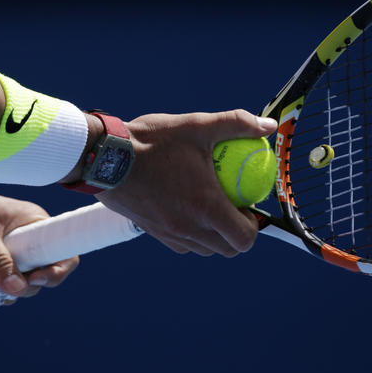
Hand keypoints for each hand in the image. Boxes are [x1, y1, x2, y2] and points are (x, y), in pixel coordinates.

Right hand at [98, 109, 276, 256]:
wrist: (104, 156)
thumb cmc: (152, 140)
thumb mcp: (197, 125)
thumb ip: (237, 123)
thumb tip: (267, 125)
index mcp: (206, 207)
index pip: (244, 238)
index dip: (254, 227)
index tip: (249, 207)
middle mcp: (188, 228)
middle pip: (226, 249)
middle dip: (237, 234)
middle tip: (234, 208)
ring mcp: (168, 233)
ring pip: (203, 249)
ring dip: (213, 236)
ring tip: (211, 209)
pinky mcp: (151, 231)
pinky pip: (180, 243)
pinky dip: (190, 234)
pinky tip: (185, 208)